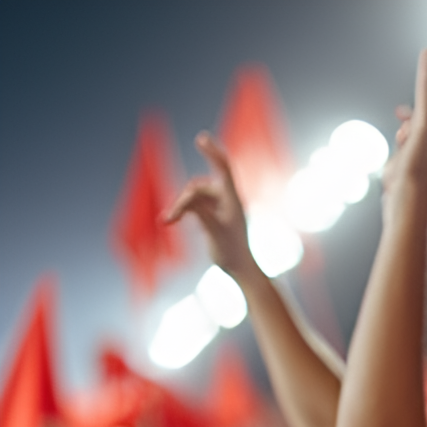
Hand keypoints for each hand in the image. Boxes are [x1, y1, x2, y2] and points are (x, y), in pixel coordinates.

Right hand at [163, 132, 260, 282]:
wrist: (239, 268)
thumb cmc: (231, 251)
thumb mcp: (214, 232)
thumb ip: (201, 214)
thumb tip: (188, 198)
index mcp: (233, 199)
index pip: (223, 169)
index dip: (212, 152)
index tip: (201, 138)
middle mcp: (226, 199)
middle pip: (198, 188)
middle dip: (184, 200)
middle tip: (171, 218)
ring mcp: (219, 206)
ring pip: (194, 196)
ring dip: (181, 206)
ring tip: (169, 221)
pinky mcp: (213, 214)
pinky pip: (194, 205)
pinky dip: (184, 211)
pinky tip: (173, 220)